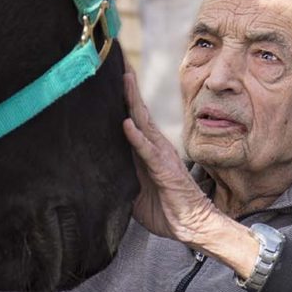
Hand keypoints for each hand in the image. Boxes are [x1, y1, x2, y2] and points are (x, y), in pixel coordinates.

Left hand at [122, 72, 259, 276]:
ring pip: (144, 124)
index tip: (113, 80)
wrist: (191, 227)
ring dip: (133, 102)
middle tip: (119, 64)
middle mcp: (156, 148)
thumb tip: (99, 178)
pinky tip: (127, 125)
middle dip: (129, 89)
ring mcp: (161, 157)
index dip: (124, 101)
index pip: (133, 121)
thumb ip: (122, 181)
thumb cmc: (167, 211)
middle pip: (139, 113)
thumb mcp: (136, 195)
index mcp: (148, 153)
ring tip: (125, 79)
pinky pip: (148, 152)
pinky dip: (136, 138)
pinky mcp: (165, 170)